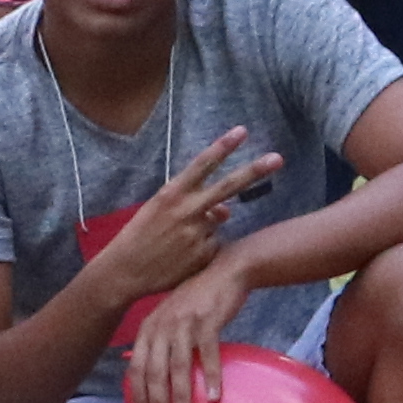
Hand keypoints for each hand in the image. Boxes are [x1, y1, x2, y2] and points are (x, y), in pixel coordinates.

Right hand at [85, 132, 276, 312]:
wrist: (125, 271)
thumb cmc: (140, 236)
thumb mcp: (160, 212)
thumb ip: (193, 204)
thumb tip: (226, 210)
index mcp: (171, 194)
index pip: (201, 165)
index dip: (223, 147)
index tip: (242, 132)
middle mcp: (186, 210)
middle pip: (227, 186)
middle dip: (254, 170)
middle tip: (278, 158)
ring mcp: (197, 233)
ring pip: (217, 221)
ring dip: (204, 228)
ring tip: (175, 242)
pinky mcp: (203, 254)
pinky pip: (214, 245)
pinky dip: (203, 248)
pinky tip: (182, 257)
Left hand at [123, 272, 245, 402]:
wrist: (226, 270)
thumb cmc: (199, 300)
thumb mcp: (170, 316)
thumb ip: (159, 340)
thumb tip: (150, 372)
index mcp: (149, 327)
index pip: (137, 366)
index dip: (138, 393)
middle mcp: (162, 326)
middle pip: (155, 372)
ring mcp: (184, 323)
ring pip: (178, 368)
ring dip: (181, 399)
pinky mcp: (207, 321)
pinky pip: (208, 355)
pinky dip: (211, 377)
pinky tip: (215, 398)